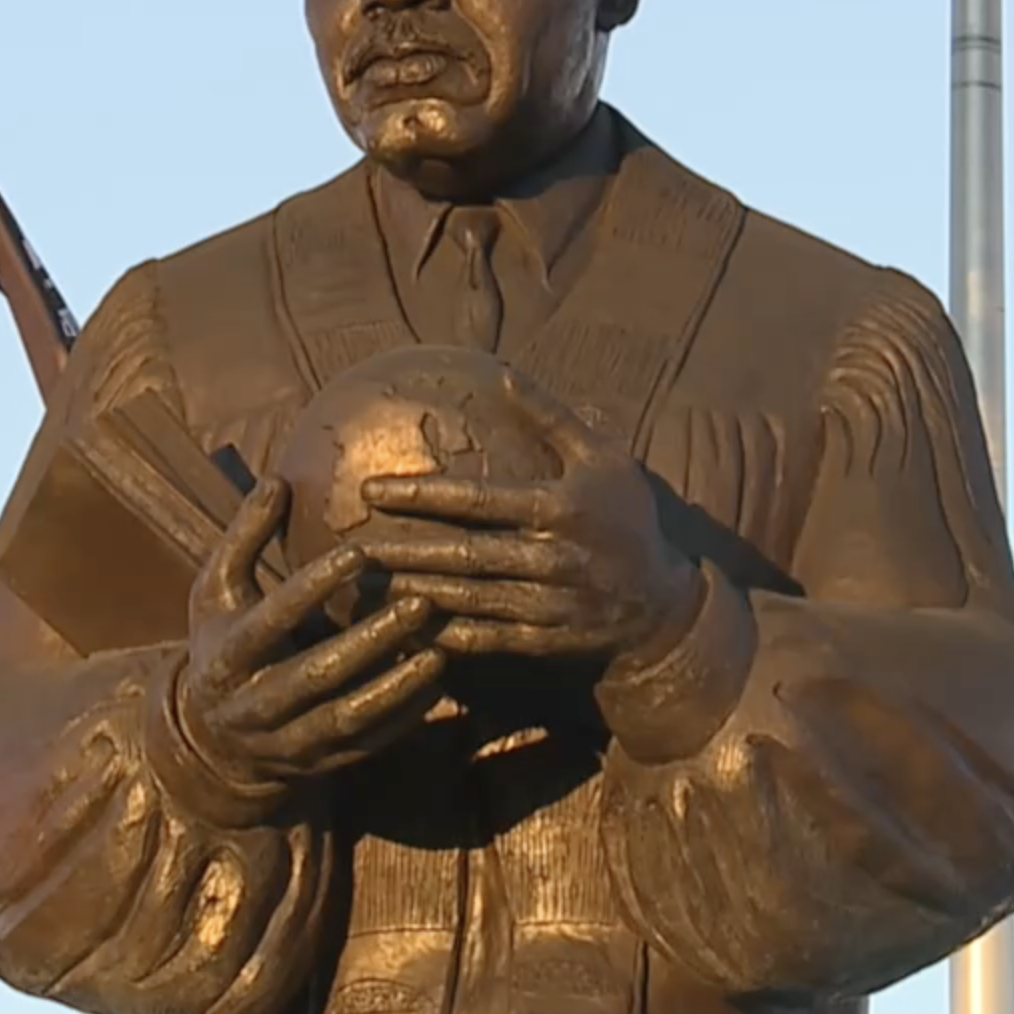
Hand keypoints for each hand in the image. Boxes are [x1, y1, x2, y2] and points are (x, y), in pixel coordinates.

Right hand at [176, 476, 448, 789]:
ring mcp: (288, 743)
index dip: (311, 589)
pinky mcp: (320, 765)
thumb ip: (244, 536)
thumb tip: (275, 479)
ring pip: (346, 718)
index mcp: (227, 656)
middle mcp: (253, 706)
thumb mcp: (217, 588)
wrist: (210, 742)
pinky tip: (438, 684)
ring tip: (439, 650)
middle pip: (315, 675)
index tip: (358, 552)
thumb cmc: (220, 641)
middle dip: (369, 641)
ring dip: (396, 687)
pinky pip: (367, 746)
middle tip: (420, 602)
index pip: (269, 622)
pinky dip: (404, 718)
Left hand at [357, 369, 701, 668]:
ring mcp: (546, 606)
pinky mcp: (543, 642)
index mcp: (560, 508)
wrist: (664, 608)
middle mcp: (551, 558)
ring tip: (360, 582)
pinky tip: (402, 626)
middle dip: (402, 549)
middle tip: (350, 542)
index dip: (422, 494)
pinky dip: (441, 635)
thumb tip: (502, 370)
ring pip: (465, 600)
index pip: (478, 499)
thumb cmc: (628, 521)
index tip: (372, 490)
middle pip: (462, 554)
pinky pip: (482, 640)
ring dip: (411, 591)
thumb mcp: (602, 459)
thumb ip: (550, 418)